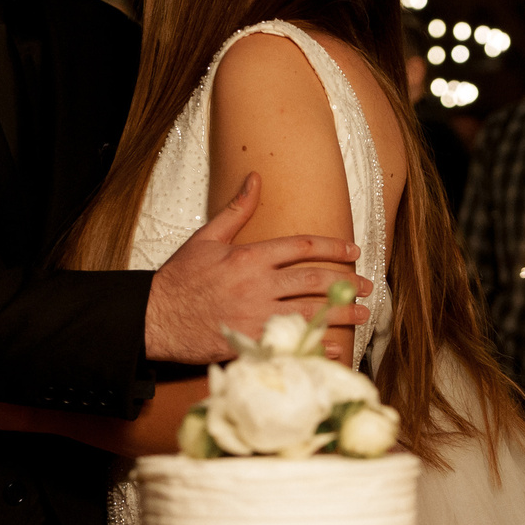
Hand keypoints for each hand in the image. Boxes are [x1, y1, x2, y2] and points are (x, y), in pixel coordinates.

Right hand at [145, 173, 371, 364]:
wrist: (155, 317)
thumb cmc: (180, 278)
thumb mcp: (206, 238)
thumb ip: (237, 210)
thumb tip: (255, 178)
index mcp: (251, 256)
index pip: (303, 246)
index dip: (333, 247)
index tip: (354, 250)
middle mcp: (258, 285)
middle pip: (314, 280)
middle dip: (347, 282)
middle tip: (369, 287)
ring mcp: (256, 315)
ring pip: (310, 311)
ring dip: (341, 312)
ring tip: (364, 313)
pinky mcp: (250, 341)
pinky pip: (291, 343)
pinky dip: (317, 345)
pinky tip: (337, 346)